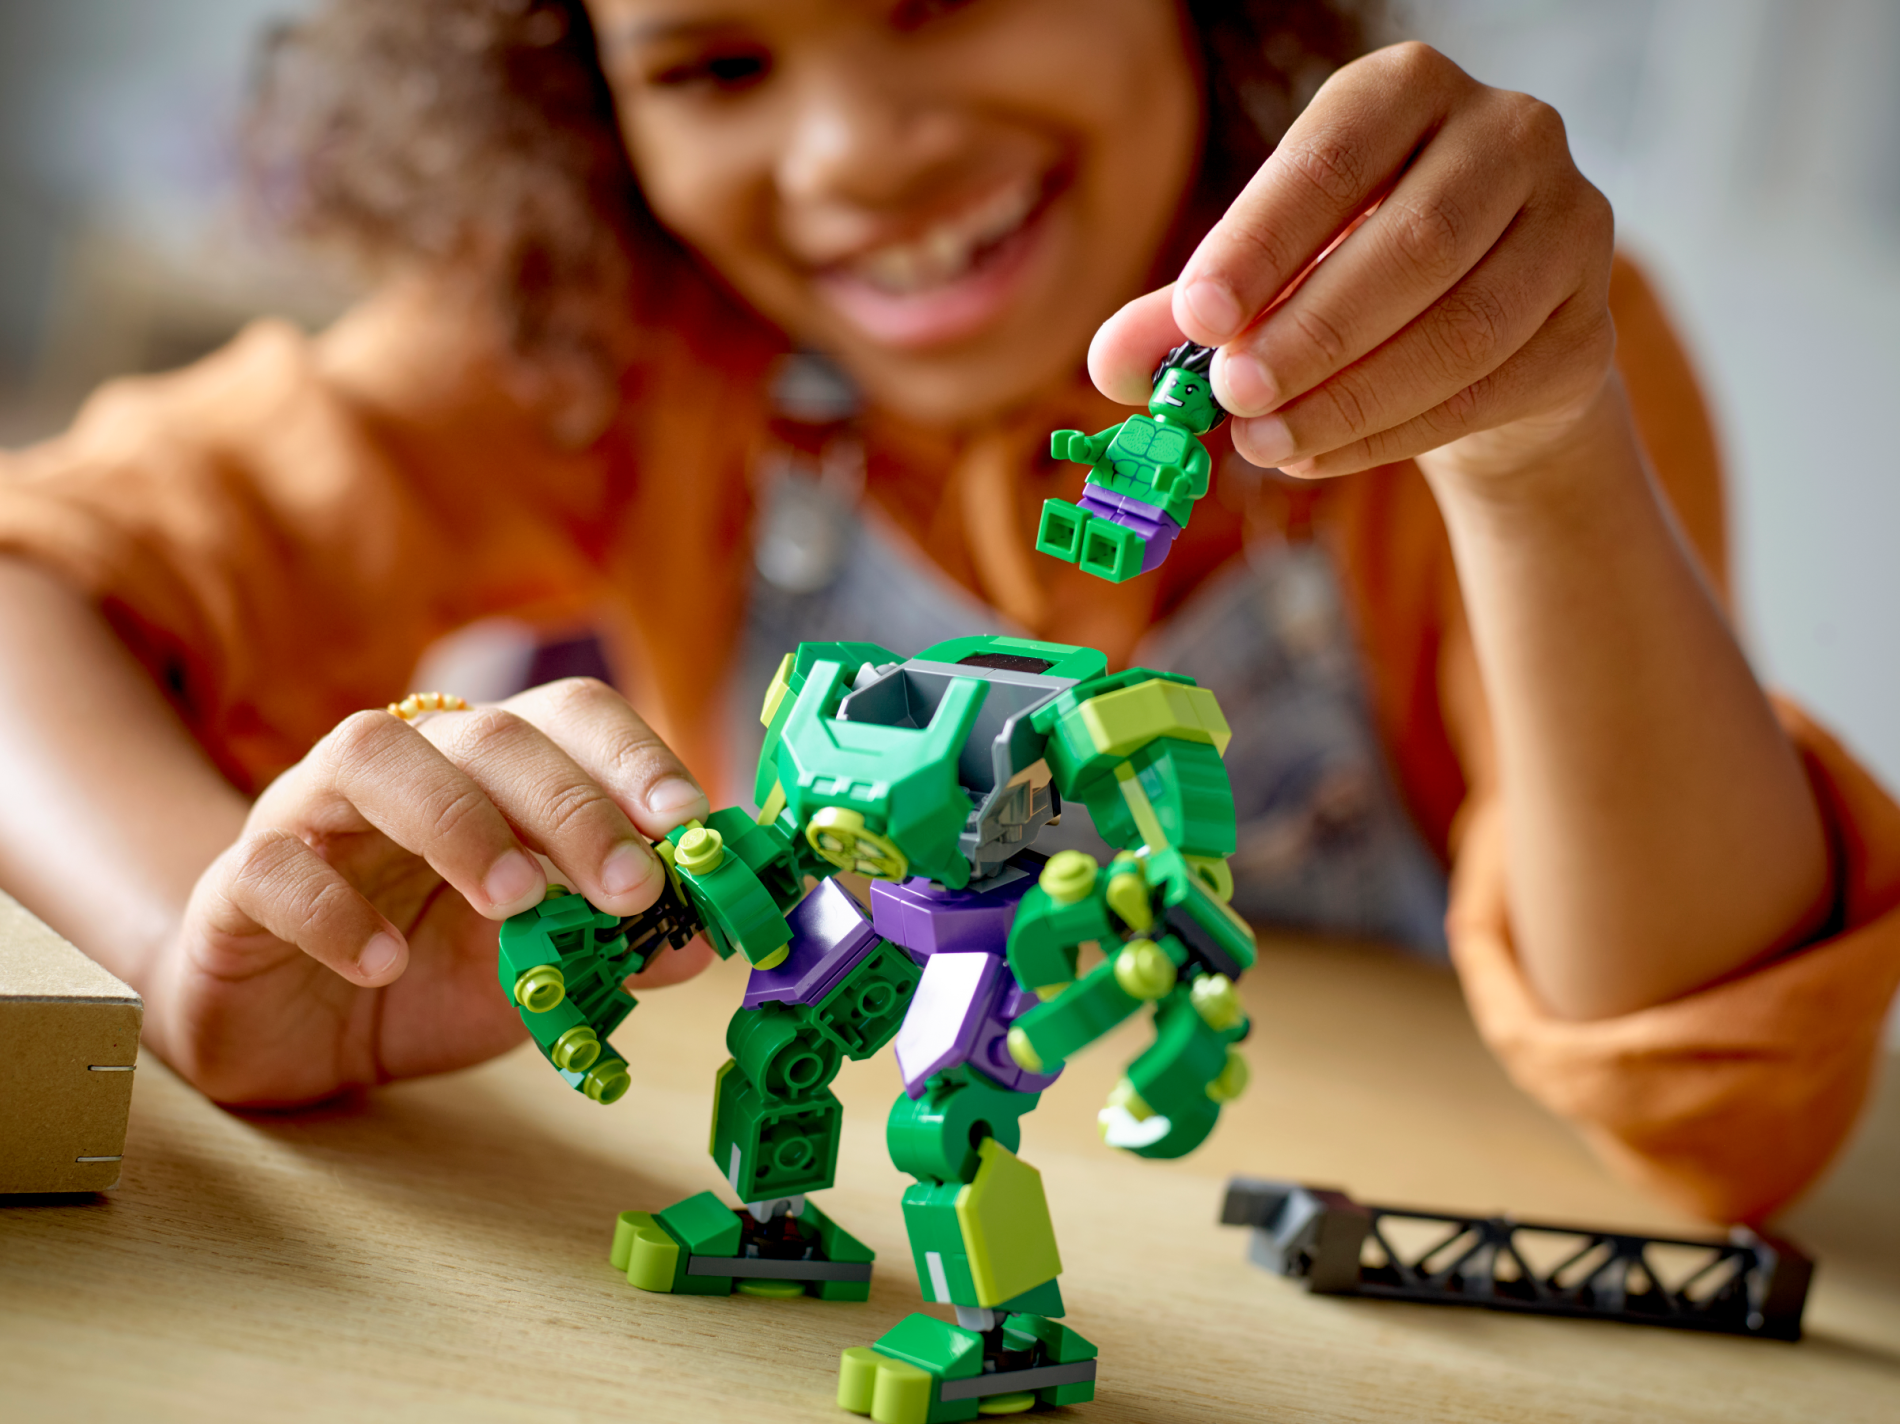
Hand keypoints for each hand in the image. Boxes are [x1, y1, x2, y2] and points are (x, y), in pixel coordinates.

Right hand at [153, 678, 715, 1104]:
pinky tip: (384, 965)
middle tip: (630, 887)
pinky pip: (272, 867)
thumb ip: (614, 947)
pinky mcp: (236, 883)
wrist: (295, 1030)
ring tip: (515, 903)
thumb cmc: (430, 972)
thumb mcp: (539, 967)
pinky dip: (333, 912)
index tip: (688, 822)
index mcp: (491, 772)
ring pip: (371, 755)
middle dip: (571, 805)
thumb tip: (702, 940)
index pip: (569, 715)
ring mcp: (312, 814)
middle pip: (489, 734)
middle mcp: (408, 769)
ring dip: (457, 821)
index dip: (632, 755)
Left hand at [1090, 42, 1615, 495]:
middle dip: (1310, 331)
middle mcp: (1509, 135)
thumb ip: (1186, 316)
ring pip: (1463, 325)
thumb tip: (1112, 365)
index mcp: (1410, 92)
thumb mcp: (1264, 283)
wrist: (1482, 346)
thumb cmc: (1351, 285)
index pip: (1334, 160)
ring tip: (1263, 442)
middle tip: (1230, 397)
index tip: (1197, 318)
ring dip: (1351, 396)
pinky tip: (1319, 455)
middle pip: (1413, 244)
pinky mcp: (1591, 328)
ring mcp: (1571, 227)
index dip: (1262, 241)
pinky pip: (1491, 390)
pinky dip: (1394, 433)